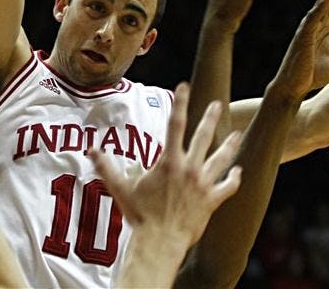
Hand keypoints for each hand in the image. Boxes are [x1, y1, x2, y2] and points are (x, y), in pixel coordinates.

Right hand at [88, 82, 241, 248]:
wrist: (160, 241)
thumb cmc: (140, 215)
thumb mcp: (120, 189)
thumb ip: (106, 168)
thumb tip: (91, 151)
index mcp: (169, 161)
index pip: (175, 124)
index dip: (180, 103)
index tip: (184, 86)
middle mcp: (189, 168)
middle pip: (203, 137)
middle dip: (210, 118)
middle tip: (218, 103)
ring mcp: (203, 185)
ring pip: (221, 159)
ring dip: (230, 146)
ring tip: (237, 134)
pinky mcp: (211, 201)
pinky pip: (227, 187)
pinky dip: (233, 179)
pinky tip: (238, 173)